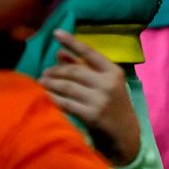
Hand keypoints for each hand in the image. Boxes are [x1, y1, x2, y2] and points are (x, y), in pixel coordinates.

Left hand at [39, 30, 141, 165]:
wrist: (126, 136)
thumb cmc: (113, 105)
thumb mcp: (105, 84)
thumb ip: (83, 67)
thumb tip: (60, 53)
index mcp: (113, 71)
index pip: (89, 53)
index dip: (71, 42)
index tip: (56, 33)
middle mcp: (107, 83)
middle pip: (74, 71)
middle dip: (56, 70)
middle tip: (44, 72)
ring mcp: (100, 100)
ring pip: (68, 86)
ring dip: (52, 83)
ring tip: (42, 82)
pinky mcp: (92, 115)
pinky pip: (67, 103)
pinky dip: (55, 98)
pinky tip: (47, 96)